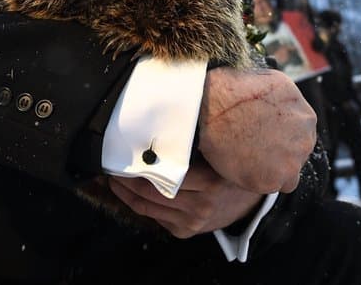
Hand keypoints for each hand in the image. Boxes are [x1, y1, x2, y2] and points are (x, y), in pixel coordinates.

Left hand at [107, 159, 262, 238]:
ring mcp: (194, 221)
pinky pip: (158, 219)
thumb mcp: (215, 155)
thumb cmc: (227, 171)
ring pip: (150, 209)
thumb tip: (157, 129)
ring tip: (116, 183)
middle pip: (151, 193)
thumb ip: (189, 147)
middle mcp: (201, 204)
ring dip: (129, 196)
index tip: (122, 158)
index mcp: (209, 180)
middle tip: (112, 170)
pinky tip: (134, 195)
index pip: (163, 175)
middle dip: (127, 182)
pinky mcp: (188, 232)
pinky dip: (144, 207)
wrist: (248, 202)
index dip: (138, 168)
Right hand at [198, 67, 316, 193]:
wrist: (210, 105)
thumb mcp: (270, 81)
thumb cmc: (233, 89)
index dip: (283, 136)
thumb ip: (284, 100)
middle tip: (255, 147)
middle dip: (280, 152)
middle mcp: (305, 139)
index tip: (266, 136)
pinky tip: (243, 167)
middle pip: (297, 153)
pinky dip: (259, 179)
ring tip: (247, 158)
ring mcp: (291, 162)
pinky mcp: (272, 180)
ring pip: (287, 173)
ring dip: (272, 168)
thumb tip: (280, 106)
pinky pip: (271, 186)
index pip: (301, 133)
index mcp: (306, 115)